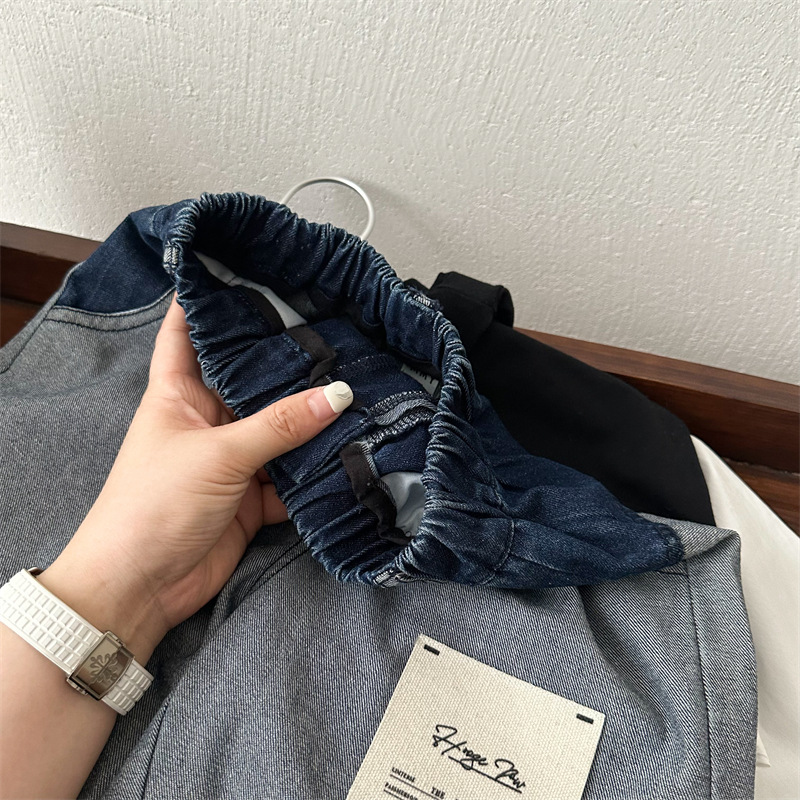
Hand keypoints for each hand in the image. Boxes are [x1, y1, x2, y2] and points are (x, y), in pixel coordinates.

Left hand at [38, 293, 352, 658]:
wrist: (141, 588)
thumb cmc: (153, 506)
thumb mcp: (218, 454)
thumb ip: (280, 425)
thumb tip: (337, 394)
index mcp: (179, 393)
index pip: (190, 332)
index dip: (210, 300)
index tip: (245, 270)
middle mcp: (208, 419)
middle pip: (252, 382)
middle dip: (288, 364)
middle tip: (334, 333)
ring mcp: (233, 458)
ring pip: (280, 430)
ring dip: (311, 421)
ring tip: (357, 389)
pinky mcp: (253, 496)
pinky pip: (292, 475)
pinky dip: (317, 470)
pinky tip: (350, 452)